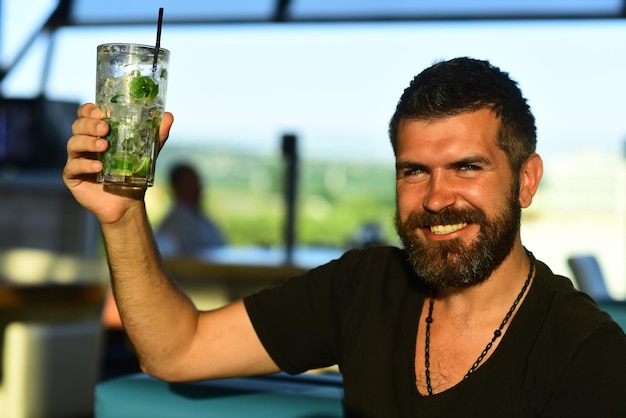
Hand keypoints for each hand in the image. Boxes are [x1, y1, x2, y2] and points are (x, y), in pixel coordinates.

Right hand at [63, 103, 173, 223]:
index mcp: (96, 134)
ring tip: (104, 145)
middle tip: (105, 128)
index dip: (88, 110)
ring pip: (73, 143)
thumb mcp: (146, 154)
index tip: (101, 112)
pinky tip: (98, 167)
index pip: (85, 115)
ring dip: (88, 142)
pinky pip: (73, 167)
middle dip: (89, 124)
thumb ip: (156, 135)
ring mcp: (76, 159)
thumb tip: (169, 116)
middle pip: (77, 126)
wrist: (127, 203)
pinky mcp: (72, 176)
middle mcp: (84, 144)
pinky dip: (85, 165)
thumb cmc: (132, 175)